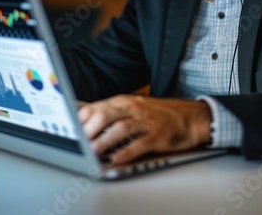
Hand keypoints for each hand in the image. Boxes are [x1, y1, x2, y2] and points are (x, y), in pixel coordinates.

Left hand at [78, 95, 211, 164]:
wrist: (192, 117)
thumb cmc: (159, 114)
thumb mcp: (134, 108)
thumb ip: (112, 113)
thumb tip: (84, 121)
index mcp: (124, 101)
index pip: (96, 107)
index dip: (81, 119)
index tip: (69, 130)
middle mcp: (133, 108)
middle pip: (105, 115)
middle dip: (89, 129)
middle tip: (78, 142)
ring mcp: (146, 121)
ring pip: (120, 128)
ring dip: (104, 141)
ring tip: (92, 152)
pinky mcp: (158, 135)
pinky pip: (140, 143)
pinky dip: (127, 151)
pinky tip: (117, 159)